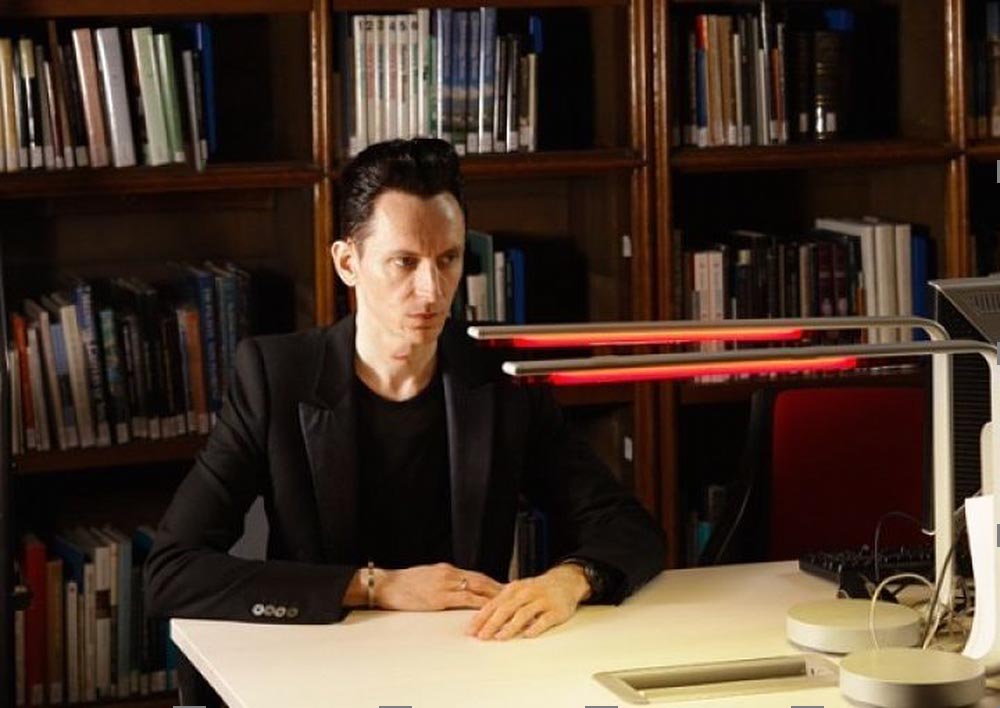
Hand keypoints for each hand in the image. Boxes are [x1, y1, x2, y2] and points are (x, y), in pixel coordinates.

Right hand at [374, 562, 501, 610]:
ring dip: (493, 596)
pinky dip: (479, 603)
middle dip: (498, 587)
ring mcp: (445, 585)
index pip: (475, 574)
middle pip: (481, 580)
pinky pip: (464, 600)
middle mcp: (449, 574)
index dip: (491, 581)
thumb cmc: (403, 584)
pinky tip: (488, 609)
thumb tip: (456, 588)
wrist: (386, 585)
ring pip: (476, 589)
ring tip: (507, 602)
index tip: (504, 586)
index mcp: (446, 569)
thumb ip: (443, 581)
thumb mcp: (427, 577)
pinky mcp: (439, 597)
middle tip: (514, 594)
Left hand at [466, 564, 589, 639]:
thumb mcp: (518, 592)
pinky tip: (527, 635)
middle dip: (492, 623)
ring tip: (500, 637)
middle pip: (506, 609)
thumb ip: (503, 604)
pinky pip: (544, 619)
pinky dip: (535, 627)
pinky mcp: (556, 610)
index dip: (481, 617)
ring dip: (510, 626)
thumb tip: (482, 621)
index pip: (494, 604)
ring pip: (524, 614)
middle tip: (482, 636)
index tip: (471, 630)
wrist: (565, 581)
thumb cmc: (536, 590)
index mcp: (514, 589)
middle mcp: (527, 593)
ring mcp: (542, 601)